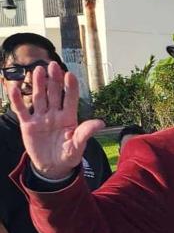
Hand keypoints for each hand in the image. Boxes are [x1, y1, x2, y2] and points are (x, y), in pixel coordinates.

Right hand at [9, 62, 103, 178]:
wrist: (53, 167)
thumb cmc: (69, 155)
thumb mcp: (79, 145)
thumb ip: (86, 132)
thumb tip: (101, 122)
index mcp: (69, 117)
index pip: (70, 99)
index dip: (70, 87)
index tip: (70, 75)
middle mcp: (55, 114)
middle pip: (54, 93)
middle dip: (54, 79)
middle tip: (53, 64)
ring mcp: (41, 118)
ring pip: (39, 97)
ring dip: (38, 84)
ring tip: (38, 70)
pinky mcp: (28, 124)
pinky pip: (22, 110)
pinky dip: (17, 99)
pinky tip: (14, 86)